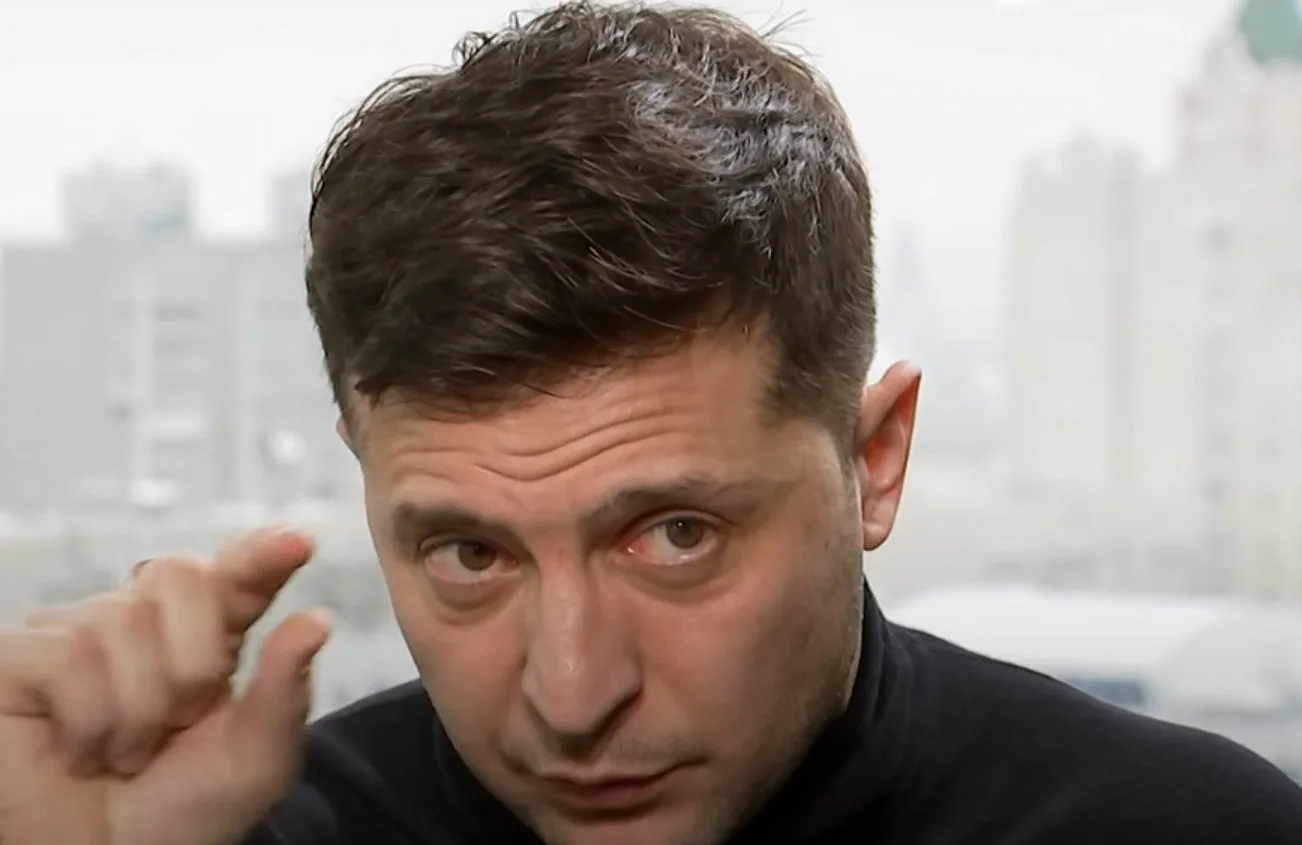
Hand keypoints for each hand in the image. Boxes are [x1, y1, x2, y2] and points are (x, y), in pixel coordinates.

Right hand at [0, 528, 331, 844]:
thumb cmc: (182, 813)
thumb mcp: (254, 759)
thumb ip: (284, 691)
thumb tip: (317, 619)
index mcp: (209, 634)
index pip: (237, 576)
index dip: (261, 554)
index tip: (297, 542)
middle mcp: (143, 618)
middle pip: (183, 575)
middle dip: (194, 661)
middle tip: (178, 723)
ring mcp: (77, 632)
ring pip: (123, 622)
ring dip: (139, 709)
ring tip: (125, 752)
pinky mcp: (22, 657)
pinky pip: (70, 657)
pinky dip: (90, 720)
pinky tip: (80, 750)